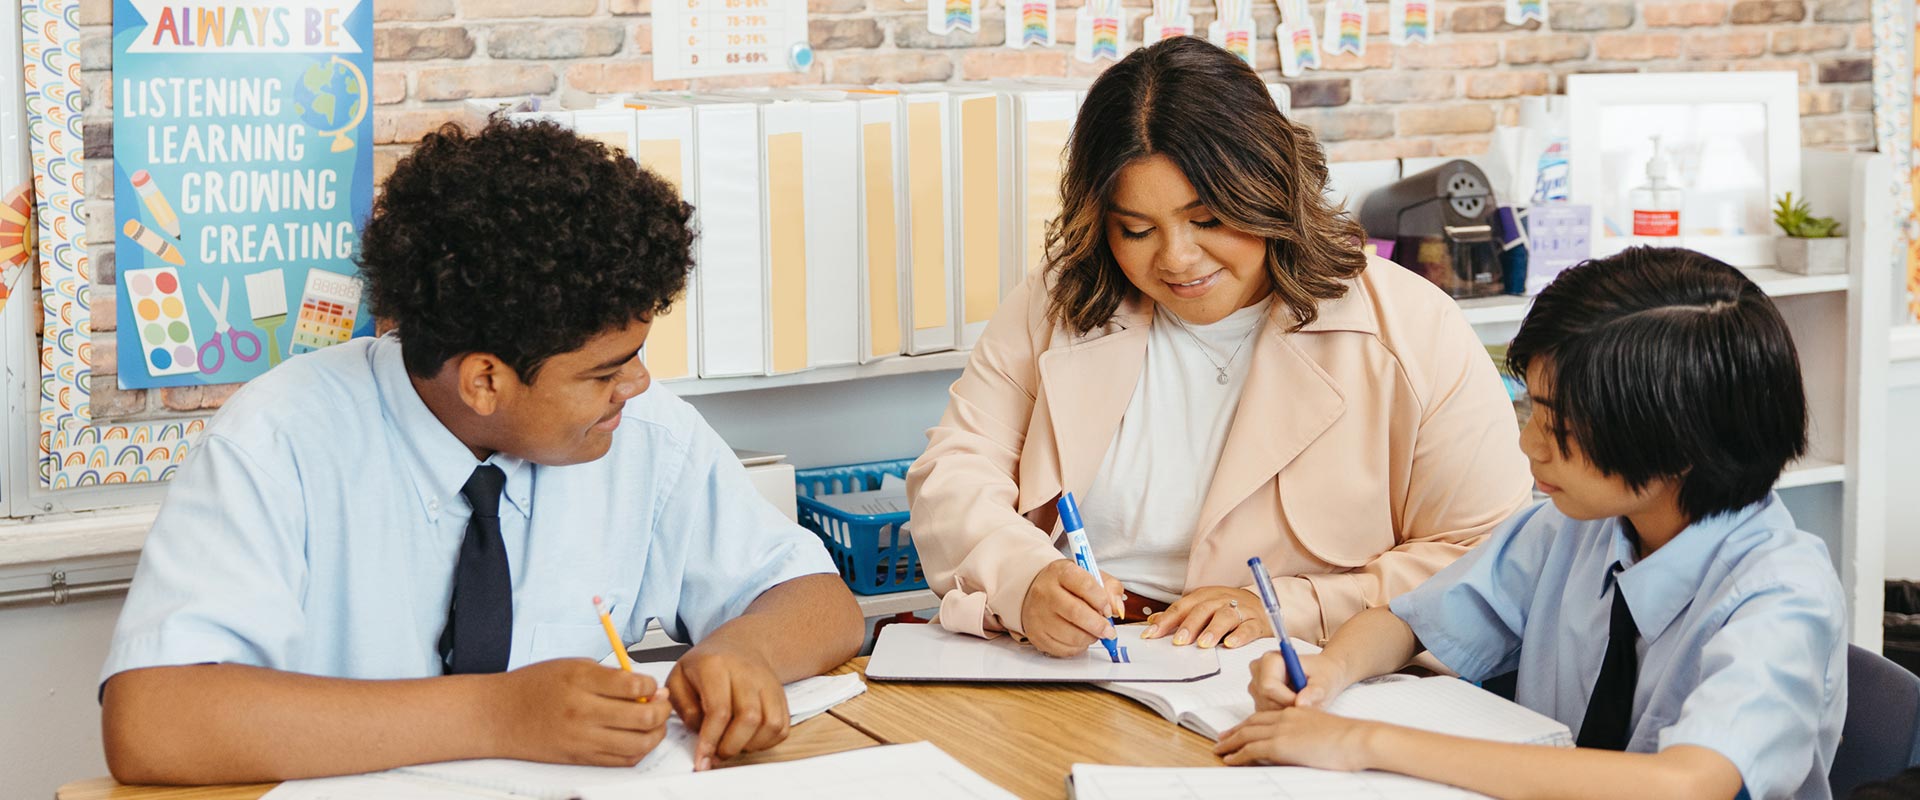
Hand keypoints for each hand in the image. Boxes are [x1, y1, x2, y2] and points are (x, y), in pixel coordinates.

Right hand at [490, 658, 671, 765]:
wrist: (499, 715)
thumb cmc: (534, 686)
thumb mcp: (572, 665)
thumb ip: (610, 675)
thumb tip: (645, 686)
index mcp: (581, 681)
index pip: (634, 685)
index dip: (652, 684)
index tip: (651, 683)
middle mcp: (583, 712)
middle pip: (643, 717)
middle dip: (662, 709)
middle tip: (661, 702)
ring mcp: (583, 739)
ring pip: (639, 744)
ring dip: (656, 733)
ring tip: (654, 722)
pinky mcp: (581, 758)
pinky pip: (623, 760)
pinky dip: (639, 750)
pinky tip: (638, 738)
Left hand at [667, 641, 789, 768]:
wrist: (738, 645)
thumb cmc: (705, 665)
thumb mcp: (678, 678)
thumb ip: (682, 707)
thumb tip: (699, 732)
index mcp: (716, 665)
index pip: (719, 710)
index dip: (710, 740)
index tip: (702, 759)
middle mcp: (747, 672)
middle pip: (749, 718)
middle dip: (731, 746)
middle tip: (717, 754)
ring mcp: (768, 683)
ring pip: (770, 724)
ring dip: (750, 745)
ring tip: (733, 745)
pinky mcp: (781, 695)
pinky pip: (782, 727)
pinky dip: (766, 742)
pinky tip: (748, 739)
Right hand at [1020, 560, 1126, 657]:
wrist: (1037, 593)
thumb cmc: (1067, 586)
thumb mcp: (1090, 576)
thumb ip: (1109, 589)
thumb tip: (1117, 609)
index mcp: (1061, 572)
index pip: (1085, 585)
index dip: (1102, 600)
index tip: (1108, 610)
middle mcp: (1045, 592)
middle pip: (1076, 612)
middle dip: (1099, 625)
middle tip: (1109, 631)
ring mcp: (1038, 615)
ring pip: (1071, 635)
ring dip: (1089, 638)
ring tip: (1093, 632)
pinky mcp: (1036, 635)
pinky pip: (1063, 649)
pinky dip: (1078, 647)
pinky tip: (1080, 638)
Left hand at [1143, 586, 1266, 648]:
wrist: (1262, 606)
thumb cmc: (1228, 609)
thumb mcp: (1203, 608)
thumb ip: (1180, 615)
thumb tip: (1153, 620)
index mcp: (1205, 596)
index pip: (1182, 607)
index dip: (1166, 620)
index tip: (1151, 634)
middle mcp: (1221, 600)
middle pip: (1203, 609)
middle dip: (1189, 625)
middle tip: (1179, 641)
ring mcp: (1240, 610)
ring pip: (1225, 616)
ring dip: (1213, 629)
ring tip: (1203, 643)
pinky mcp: (1256, 622)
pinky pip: (1248, 627)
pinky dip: (1240, 635)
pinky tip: (1230, 644)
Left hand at [1215, 707, 1381, 770]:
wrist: (1357, 739)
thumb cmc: (1349, 737)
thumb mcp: (1324, 729)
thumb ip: (1308, 732)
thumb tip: (1303, 745)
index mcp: (1295, 711)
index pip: (1265, 715)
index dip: (1249, 722)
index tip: (1240, 728)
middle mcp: (1284, 717)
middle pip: (1251, 723)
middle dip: (1234, 731)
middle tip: (1222, 738)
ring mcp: (1281, 730)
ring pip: (1246, 735)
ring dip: (1230, 743)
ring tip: (1219, 750)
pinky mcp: (1280, 745)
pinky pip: (1250, 750)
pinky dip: (1237, 755)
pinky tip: (1230, 760)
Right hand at [1249, 651, 1350, 709]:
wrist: (1323, 673)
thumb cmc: (1323, 673)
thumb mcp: (1324, 682)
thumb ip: (1314, 692)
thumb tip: (1301, 703)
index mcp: (1271, 659)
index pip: (1268, 686)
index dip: (1287, 699)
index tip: (1304, 702)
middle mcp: (1258, 670)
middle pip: (1265, 699)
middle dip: (1286, 707)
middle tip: (1306, 704)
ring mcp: (1256, 684)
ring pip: (1265, 709)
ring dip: (1285, 711)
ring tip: (1302, 702)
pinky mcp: (1258, 698)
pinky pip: (1266, 713)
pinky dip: (1281, 714)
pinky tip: (1295, 706)